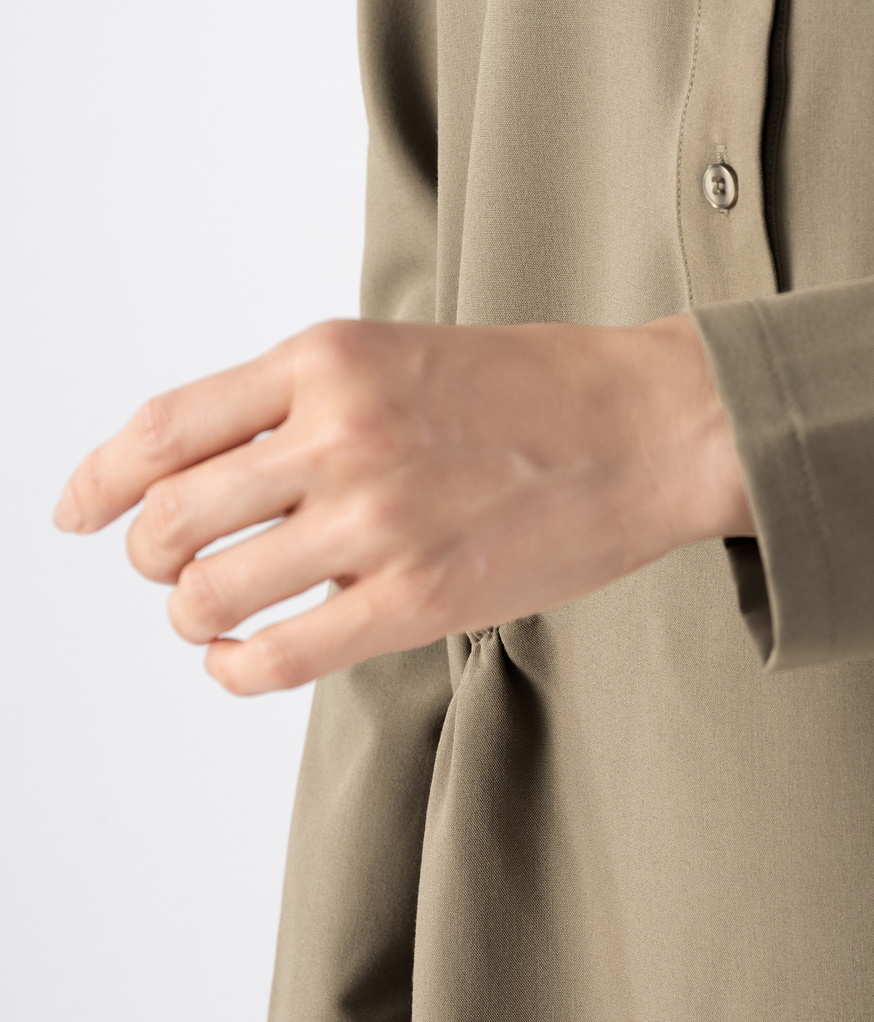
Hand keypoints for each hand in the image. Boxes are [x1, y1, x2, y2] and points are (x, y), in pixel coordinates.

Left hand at [54, 315, 751, 693]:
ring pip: (207, 593)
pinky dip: (235, 669)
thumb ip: (308, 402)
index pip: (161, 429)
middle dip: (149, 558)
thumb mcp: (406, 353)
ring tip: (217, 615)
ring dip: (192, 613)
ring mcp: (378, 519)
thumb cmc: (542, 389)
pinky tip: (244, 660)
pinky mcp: (420, 600)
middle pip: (166, 520)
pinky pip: (276, 655)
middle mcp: (338, 433)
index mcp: (327, 358)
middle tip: (171, 570)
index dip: (96, 480)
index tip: (72, 512)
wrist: (653, 424)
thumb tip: (217, 471)